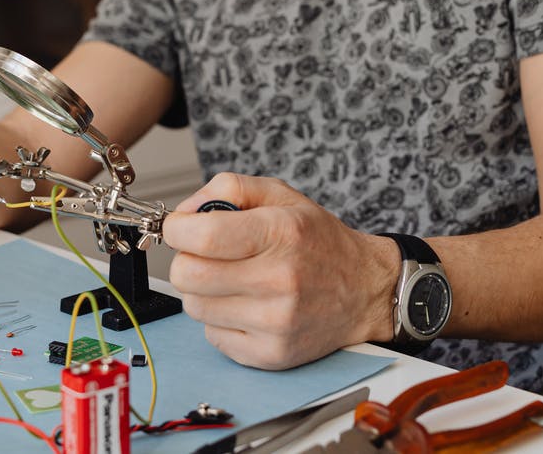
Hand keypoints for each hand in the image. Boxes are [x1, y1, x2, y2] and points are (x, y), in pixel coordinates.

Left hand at [163, 173, 398, 368]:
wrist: (365, 291)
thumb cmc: (318, 241)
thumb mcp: (280, 195)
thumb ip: (227, 189)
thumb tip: (183, 213)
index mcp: (281, 233)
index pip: (201, 236)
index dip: (177, 229)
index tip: (180, 228)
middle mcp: (280, 280)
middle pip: (187, 276)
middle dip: (186, 261)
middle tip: (206, 256)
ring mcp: (276, 322)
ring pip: (194, 307)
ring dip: (203, 292)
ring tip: (233, 281)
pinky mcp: (271, 354)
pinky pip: (212, 336)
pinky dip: (220, 320)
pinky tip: (247, 306)